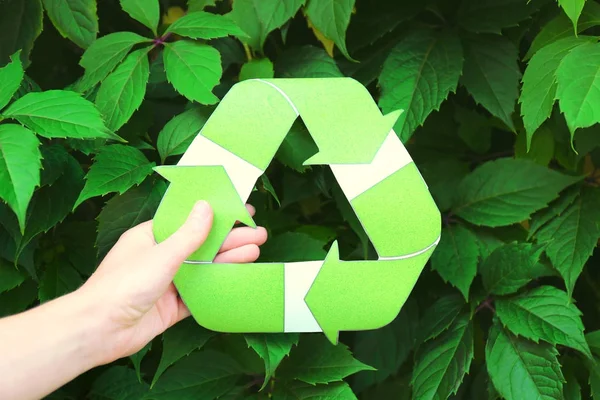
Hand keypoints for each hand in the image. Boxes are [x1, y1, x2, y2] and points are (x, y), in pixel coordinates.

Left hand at [78, 200, 266, 364]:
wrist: (100, 331)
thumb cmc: (122, 285)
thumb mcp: (161, 254)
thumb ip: (189, 235)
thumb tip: (206, 207)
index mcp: (151, 237)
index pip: (188, 221)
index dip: (215, 215)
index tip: (239, 209)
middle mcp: (161, 258)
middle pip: (202, 245)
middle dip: (230, 239)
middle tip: (259, 232)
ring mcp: (168, 283)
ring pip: (205, 269)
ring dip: (229, 260)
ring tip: (257, 251)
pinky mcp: (173, 306)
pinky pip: (202, 294)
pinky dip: (220, 286)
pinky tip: (240, 278)